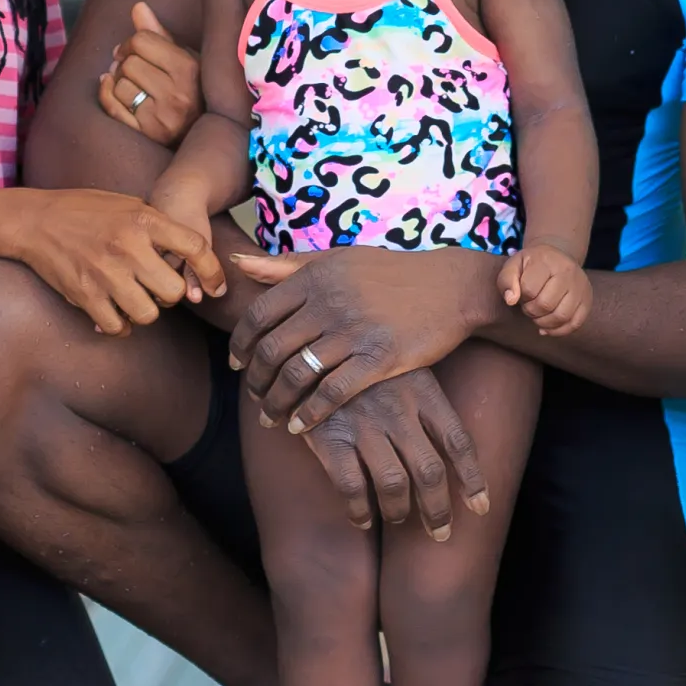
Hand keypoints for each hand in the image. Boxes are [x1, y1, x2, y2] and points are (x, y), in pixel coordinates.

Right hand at [3, 189, 223, 335]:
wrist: (35, 220)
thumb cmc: (84, 210)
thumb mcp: (127, 204)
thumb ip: (157, 226)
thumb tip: (190, 255)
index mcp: (143, 219)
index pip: (195, 247)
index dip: (212, 271)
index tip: (216, 286)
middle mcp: (128, 247)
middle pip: (174, 291)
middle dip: (170, 294)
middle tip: (157, 287)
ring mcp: (106, 273)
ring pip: (149, 314)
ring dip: (146, 311)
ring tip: (135, 298)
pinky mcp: (85, 295)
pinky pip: (118, 326)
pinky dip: (120, 325)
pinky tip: (115, 311)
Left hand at [94, 1, 197, 146]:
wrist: (199, 134)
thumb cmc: (188, 90)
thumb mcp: (183, 59)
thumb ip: (158, 33)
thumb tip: (138, 6)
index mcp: (189, 69)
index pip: (142, 40)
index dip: (130, 42)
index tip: (130, 49)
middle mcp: (178, 95)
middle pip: (129, 63)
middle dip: (124, 62)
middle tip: (129, 67)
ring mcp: (161, 119)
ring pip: (119, 85)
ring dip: (118, 81)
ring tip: (128, 82)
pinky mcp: (146, 136)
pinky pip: (112, 107)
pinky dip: (107, 94)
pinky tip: (113, 90)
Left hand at [222, 244, 494, 432]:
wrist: (449, 287)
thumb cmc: (389, 273)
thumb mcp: (338, 259)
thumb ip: (287, 264)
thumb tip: (238, 261)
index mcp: (315, 277)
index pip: (260, 314)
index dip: (240, 344)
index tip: (236, 363)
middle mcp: (329, 302)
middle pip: (273, 348)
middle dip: (255, 380)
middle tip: (252, 396)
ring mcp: (355, 331)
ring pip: (298, 374)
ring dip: (276, 402)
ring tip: (270, 417)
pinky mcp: (380, 358)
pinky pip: (332, 393)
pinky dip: (309, 414)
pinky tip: (299, 426)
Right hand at [289, 368, 491, 540]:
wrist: (306, 345)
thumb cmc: (360, 360)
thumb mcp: (401, 366)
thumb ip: (422, 400)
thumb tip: (447, 446)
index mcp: (422, 389)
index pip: (458, 441)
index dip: (472, 479)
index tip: (480, 507)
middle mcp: (398, 409)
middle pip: (429, 471)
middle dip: (438, 510)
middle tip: (440, 533)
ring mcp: (364, 423)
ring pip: (394, 484)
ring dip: (398, 511)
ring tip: (397, 517)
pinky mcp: (330, 435)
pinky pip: (352, 486)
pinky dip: (360, 510)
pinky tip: (361, 519)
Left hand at [501, 246, 590, 335]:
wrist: (557, 258)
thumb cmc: (531, 265)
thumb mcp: (514, 265)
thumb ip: (506, 281)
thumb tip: (511, 301)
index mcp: (547, 260)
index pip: (529, 289)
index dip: (521, 297)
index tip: (522, 293)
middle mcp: (568, 272)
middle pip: (545, 304)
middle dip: (531, 311)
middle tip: (528, 306)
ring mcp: (581, 287)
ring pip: (562, 316)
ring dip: (543, 322)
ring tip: (538, 315)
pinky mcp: (587, 301)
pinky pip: (575, 324)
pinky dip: (558, 331)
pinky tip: (548, 327)